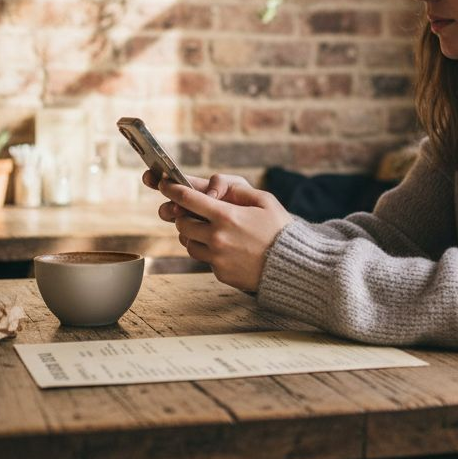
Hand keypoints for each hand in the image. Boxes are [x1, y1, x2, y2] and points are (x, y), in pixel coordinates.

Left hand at [141, 170, 291, 291]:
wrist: (292, 266)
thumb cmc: (280, 230)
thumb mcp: (265, 200)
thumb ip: (237, 189)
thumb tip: (213, 187)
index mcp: (226, 216)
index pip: (187, 199)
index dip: (172, 189)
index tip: (165, 185)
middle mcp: (217, 238)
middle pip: (181, 223)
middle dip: (184, 215)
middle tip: (195, 213)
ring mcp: (217, 258)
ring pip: (189, 243)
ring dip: (194, 235)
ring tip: (213, 232)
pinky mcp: (220, 273)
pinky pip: (204, 259)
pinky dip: (209, 251)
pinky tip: (228, 248)